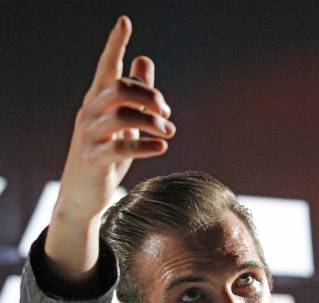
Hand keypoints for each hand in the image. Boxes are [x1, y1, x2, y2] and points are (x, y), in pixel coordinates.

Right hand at [56, 15, 174, 220]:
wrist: (82, 196)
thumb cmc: (104, 157)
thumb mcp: (121, 124)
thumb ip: (133, 95)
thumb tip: (144, 60)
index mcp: (97, 102)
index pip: (105, 67)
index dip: (115, 45)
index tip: (125, 22)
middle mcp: (89, 114)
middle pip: (119, 88)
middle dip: (149, 95)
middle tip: (167, 111)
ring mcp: (89, 137)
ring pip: (121, 116)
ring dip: (152, 121)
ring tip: (168, 132)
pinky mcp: (93, 160)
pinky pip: (120, 147)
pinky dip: (145, 145)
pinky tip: (161, 147)